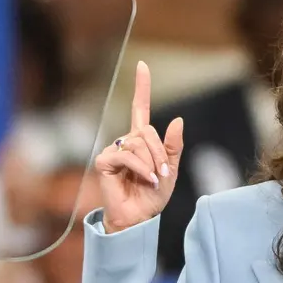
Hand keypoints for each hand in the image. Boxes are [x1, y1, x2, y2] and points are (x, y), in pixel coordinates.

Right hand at [95, 62, 183, 233]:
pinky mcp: (104, 161)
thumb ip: (173, 146)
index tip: (143, 66)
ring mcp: (114, 150)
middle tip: (163, 172)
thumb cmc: (153, 195)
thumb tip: (178, 120)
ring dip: (152, 162)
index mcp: (142, 141)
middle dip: (160, 152)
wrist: (140, 217)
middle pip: (147, 131)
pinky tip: (146, 179)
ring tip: (154, 179)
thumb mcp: (170, 169)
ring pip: (139, 143)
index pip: (140, 108)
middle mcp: (126, 141)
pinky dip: (140, 167)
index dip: (141, 87)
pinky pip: (126, 155)